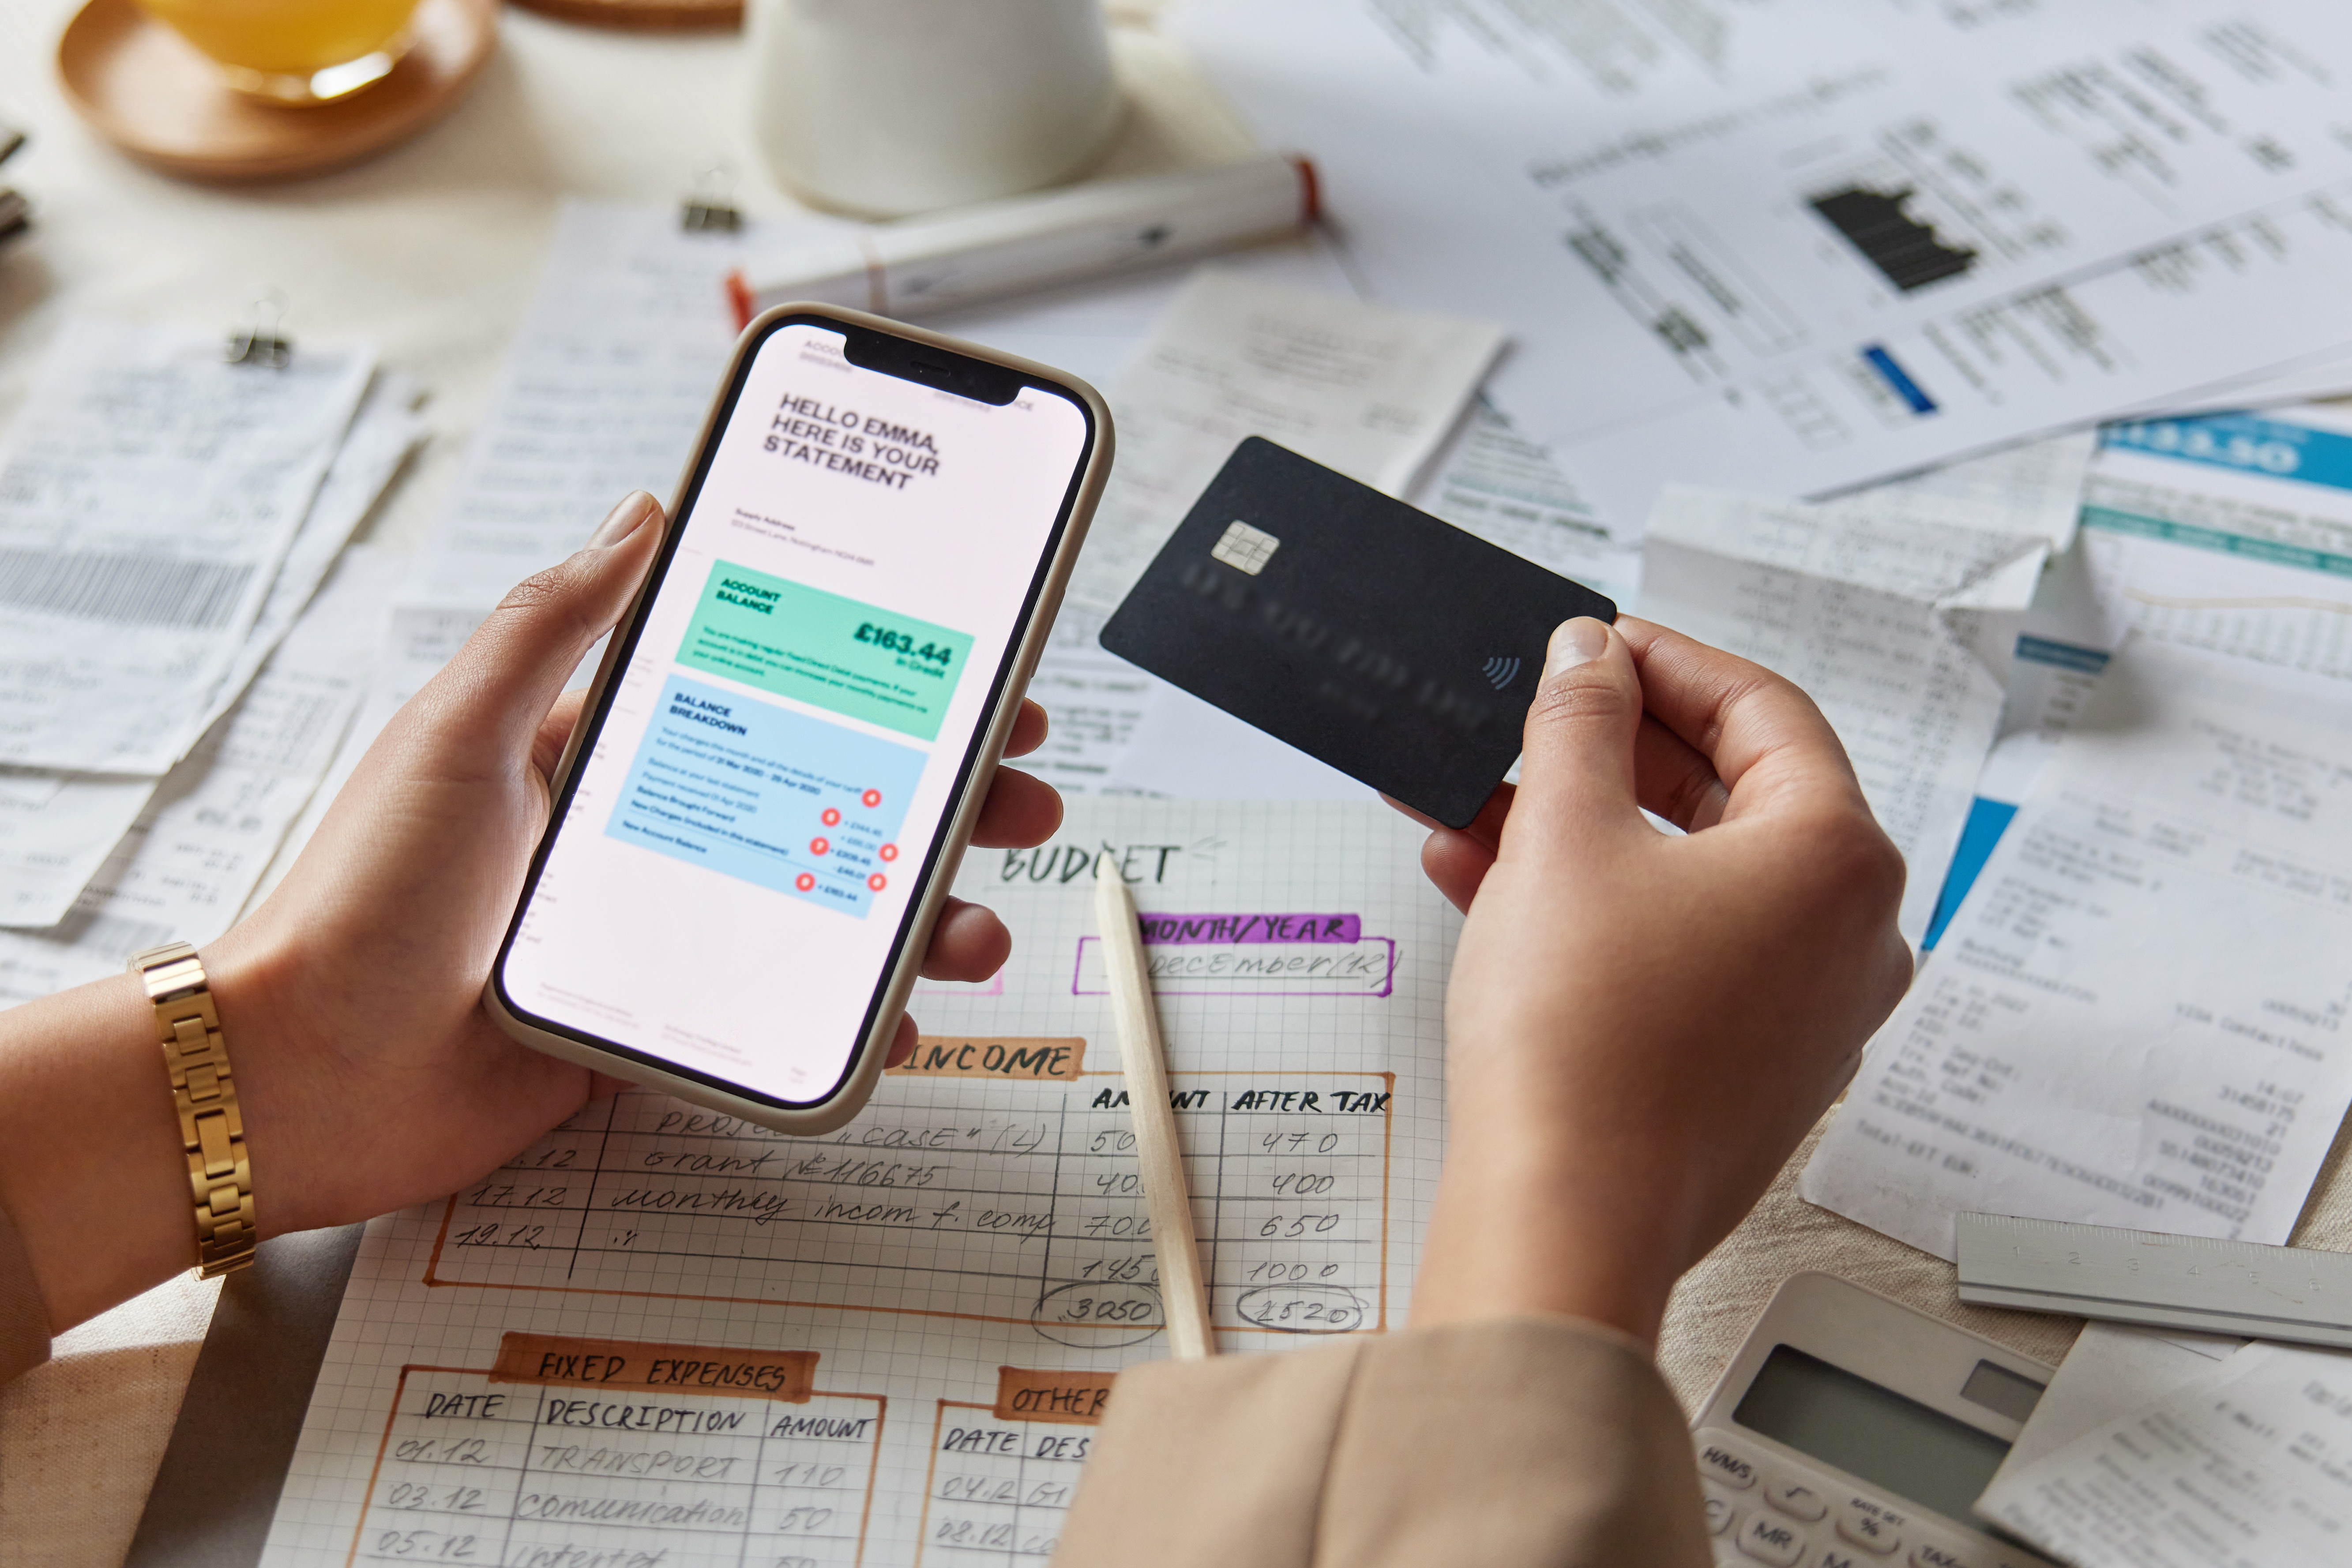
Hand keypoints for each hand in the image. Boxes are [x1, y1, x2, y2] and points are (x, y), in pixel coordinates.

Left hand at [0, 492, 1061, 1331]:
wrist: (305, 1075)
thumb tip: (639, 513)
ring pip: (828, 918)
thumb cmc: (363, 895)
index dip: (881, 690)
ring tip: (976, 923)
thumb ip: (548, 622)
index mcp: (611, 756)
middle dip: (940, 800)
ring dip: (920, 915)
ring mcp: (666, 936)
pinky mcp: (661, 1030)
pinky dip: (856, 1021)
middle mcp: (653, 838)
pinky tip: (904, 1018)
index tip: (966, 678)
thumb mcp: (454, 731)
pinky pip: (784, 1018)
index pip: (778, 702)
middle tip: (1022, 796)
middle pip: (831, 807)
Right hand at [1406, 615, 1911, 1342]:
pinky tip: (1489, 887)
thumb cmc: (1582, 1034)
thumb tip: (1587, 656)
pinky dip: (1595, 911)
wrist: (1564, 1213)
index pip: (1763, 709)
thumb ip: (1578, 720)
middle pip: (1729, 795)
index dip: (1664, 661)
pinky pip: (1677, 951)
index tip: (1592, 643)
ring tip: (1474, 808)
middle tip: (1529, 719)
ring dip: (1578, 833)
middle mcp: (1851, 935)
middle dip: (1606, 753)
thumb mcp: (1564, 833)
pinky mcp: (1751, 1068)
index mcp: (1839, 859)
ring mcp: (1808, 1011)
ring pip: (1687, 878)